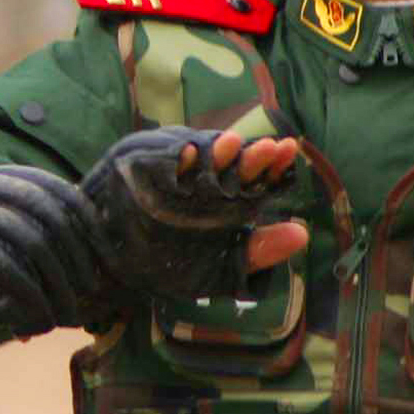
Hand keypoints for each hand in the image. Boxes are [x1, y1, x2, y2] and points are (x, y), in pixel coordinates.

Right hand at [0, 161, 107, 335]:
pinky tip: (26, 322)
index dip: (85, 229)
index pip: (53, 190)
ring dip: (51, 283)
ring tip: (59, 319)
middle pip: (47, 211)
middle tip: (85, 305)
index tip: (100, 271)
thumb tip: (36, 317)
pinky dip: (19, 293)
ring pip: (24, 232)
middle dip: (76, 262)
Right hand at [80, 127, 306, 303]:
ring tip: (232, 144)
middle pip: (232, 164)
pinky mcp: (144, 169)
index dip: (273, 165)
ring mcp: (174, 176)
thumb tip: (303, 234)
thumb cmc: (167, 269)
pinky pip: (163, 161)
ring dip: (218, 150)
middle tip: (268, 149)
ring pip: (201, 157)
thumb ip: (258, 254)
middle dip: (250, 156)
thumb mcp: (218, 269)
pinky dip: (179, 158)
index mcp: (224, 200)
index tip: (289, 152)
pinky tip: (192, 154)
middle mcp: (202, 183)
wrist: (109, 267)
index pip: (255, 177)